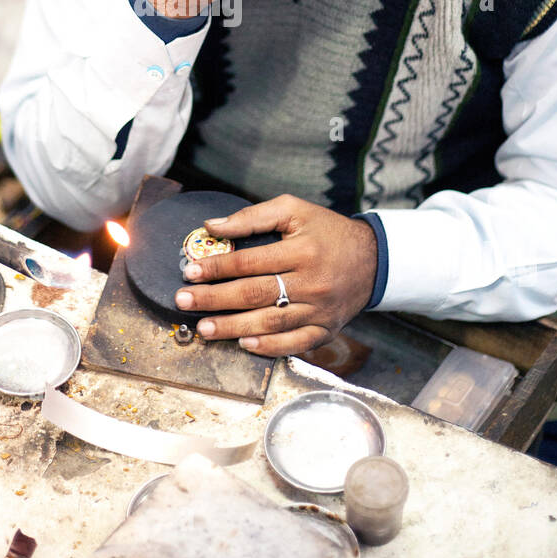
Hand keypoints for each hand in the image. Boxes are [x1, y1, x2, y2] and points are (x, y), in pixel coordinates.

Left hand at [174, 194, 377, 355]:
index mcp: (302, 250)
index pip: (250, 261)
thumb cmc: (326, 231)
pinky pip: (295, 344)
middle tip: (184, 302)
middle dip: (214, 300)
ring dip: (233, 328)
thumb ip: (253, 216)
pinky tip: (245, 344)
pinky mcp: (326, 329)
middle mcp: (311, 282)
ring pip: (270, 323)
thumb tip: (211, 226)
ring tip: (204, 329)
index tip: (190, 272)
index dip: (217, 267)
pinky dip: (269, 347)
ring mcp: (320, 310)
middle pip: (255, 294)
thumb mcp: (294, 210)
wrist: (372, 259)